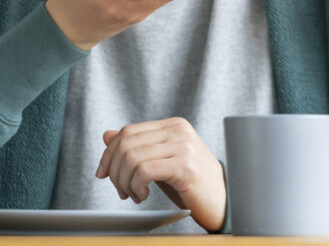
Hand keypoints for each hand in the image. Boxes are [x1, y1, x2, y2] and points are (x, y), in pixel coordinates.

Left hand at [96, 118, 225, 232]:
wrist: (224, 203)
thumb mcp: (160, 162)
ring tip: (133, 195)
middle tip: (120, 190)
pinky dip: (136, 186)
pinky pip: (144, 171)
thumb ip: (136, 147)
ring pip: (132, 157)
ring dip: (125, 181)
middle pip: (127, 143)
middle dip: (114, 170)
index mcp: (172, 125)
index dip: (109, 153)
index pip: (128, 131)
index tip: (103, 173)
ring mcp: (183, 146)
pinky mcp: (185, 165)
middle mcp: (178, 130)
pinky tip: (143, 195)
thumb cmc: (192, 184)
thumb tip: (106, 135)